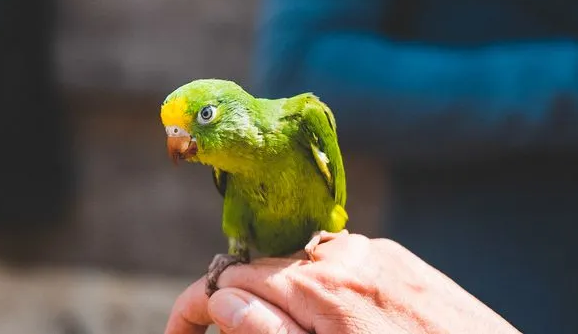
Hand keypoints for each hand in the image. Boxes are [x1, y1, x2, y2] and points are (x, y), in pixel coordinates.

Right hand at [164, 231, 520, 333]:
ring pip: (298, 263)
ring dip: (278, 295)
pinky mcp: (397, 257)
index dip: (197, 307)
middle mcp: (346, 255)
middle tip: (224, 333)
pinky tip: (330, 319)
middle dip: (236, 302)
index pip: (234, 281)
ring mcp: (375, 252)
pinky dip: (317, 287)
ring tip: (284, 328)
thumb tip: (223, 304)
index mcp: (324, 290)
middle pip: (263, 268)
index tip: (179, 330)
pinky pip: (337, 261)